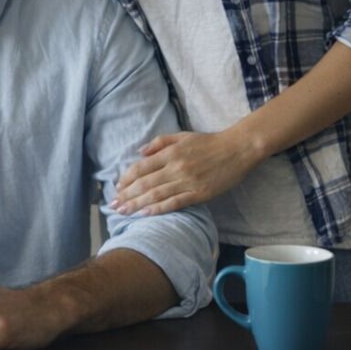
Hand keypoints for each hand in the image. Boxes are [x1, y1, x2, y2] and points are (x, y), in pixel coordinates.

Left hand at [111, 130, 257, 216]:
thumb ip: (159, 142)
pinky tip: (145, 214)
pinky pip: (174, 203)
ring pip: (156, 195)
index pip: (141, 167)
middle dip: (126, 195)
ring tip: (123, 212)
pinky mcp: (199, 193)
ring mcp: (187, 181)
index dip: (127, 179)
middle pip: (145, 183)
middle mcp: (176, 167)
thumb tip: (139, 152)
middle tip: (113, 205)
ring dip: (137, 204)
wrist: (237, 149)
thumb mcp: (182, 136)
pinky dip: (158, 208)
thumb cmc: (208, 142)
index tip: (117, 188)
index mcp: (171, 153)